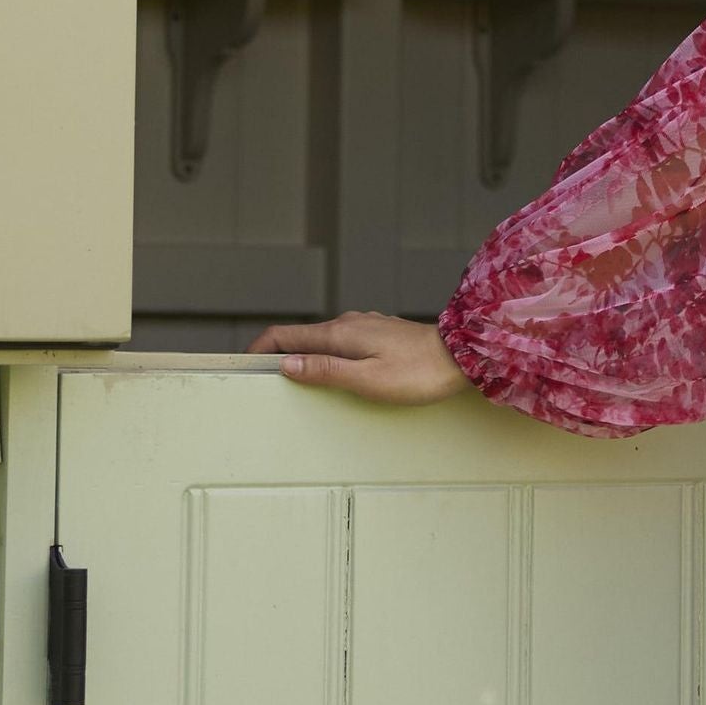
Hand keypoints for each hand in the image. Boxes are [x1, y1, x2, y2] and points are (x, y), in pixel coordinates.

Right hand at [248, 311, 470, 404]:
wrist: (462, 355)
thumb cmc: (419, 372)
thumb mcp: (367, 380)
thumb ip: (325, 371)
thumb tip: (287, 365)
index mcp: (339, 334)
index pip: (284, 335)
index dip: (259, 349)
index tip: (243, 365)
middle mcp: (348, 324)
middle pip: (300, 338)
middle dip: (276, 355)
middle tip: (261, 380)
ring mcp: (364, 327)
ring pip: (321, 340)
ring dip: (302, 356)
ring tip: (291, 381)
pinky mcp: (378, 335)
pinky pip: (341, 343)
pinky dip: (325, 356)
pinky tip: (331, 372)